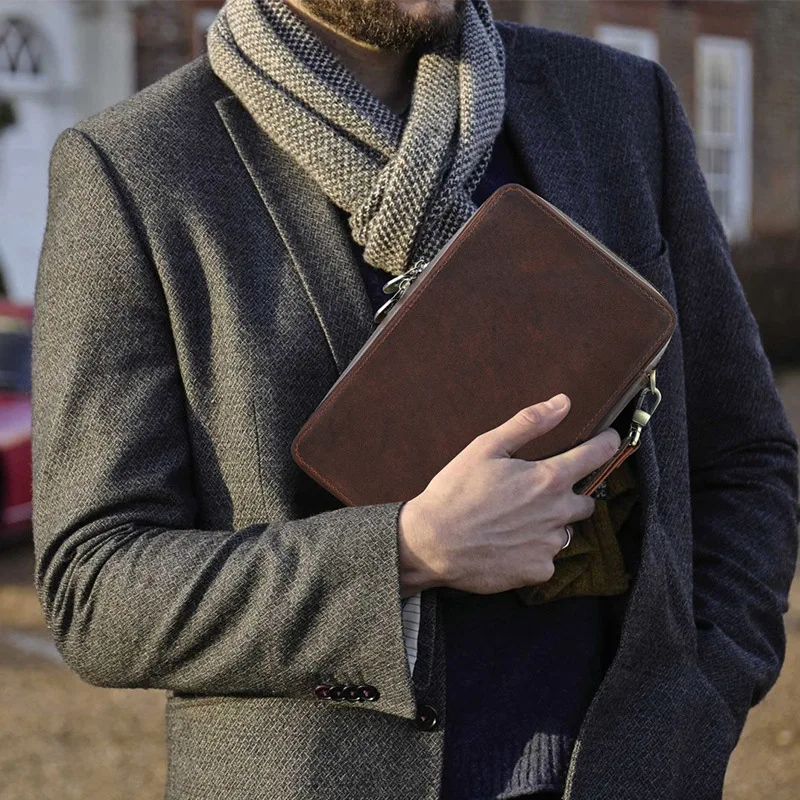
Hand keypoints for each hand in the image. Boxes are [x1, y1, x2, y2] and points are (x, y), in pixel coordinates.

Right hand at [397, 393, 620, 596]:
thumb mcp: (486, 447)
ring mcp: (549, 545)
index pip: (598, 456)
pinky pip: (548, 559)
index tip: (610, 440)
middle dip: (570, 494)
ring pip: (565, 531)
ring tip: (516, 521)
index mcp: (549, 478)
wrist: (431, 542)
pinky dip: (534, 551)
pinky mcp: (537, 571)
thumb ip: (529, 423)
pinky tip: (508, 544)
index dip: (608, 444)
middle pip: (587, 500)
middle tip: (538, 492)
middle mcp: (557, 512)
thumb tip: (563, 402)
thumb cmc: (455, 490)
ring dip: (550, 524)